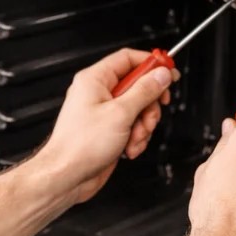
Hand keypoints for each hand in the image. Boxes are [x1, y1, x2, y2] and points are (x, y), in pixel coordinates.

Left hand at [34, 49, 179, 203]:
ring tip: (134, 137)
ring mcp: (104, 112)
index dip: (152, 64)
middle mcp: (98, 93)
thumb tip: (161, 75)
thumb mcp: (121, 113)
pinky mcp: (108, 130)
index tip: (169, 72)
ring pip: (139, 109)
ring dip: (143, 126)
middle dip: (149, 105)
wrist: (67, 176)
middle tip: (149, 117)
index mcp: (95, 79)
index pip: (129, 59)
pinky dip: (136, 138)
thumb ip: (145, 91)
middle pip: (138, 86)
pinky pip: (133, 126)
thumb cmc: (80, 146)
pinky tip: (128, 148)